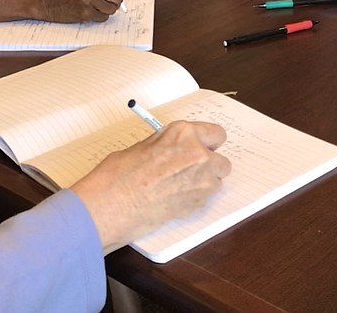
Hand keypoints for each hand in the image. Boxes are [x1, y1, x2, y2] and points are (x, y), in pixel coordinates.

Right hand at [38, 0, 124, 21]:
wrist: (45, 1)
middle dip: (116, 0)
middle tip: (111, 1)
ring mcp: (87, 1)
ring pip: (111, 8)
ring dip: (109, 9)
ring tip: (102, 8)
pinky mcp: (85, 13)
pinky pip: (103, 17)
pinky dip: (101, 16)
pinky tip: (94, 13)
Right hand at [72, 121, 229, 249]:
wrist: (115, 203)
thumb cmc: (122, 173)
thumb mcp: (145, 145)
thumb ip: (170, 144)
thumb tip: (180, 147)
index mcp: (183, 133)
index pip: (216, 133)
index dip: (207, 141)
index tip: (202, 145)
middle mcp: (199, 154)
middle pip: (221, 159)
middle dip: (208, 163)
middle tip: (188, 167)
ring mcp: (203, 181)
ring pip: (217, 180)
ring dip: (204, 181)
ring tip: (178, 184)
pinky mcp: (200, 204)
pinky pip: (207, 196)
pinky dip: (196, 196)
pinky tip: (175, 196)